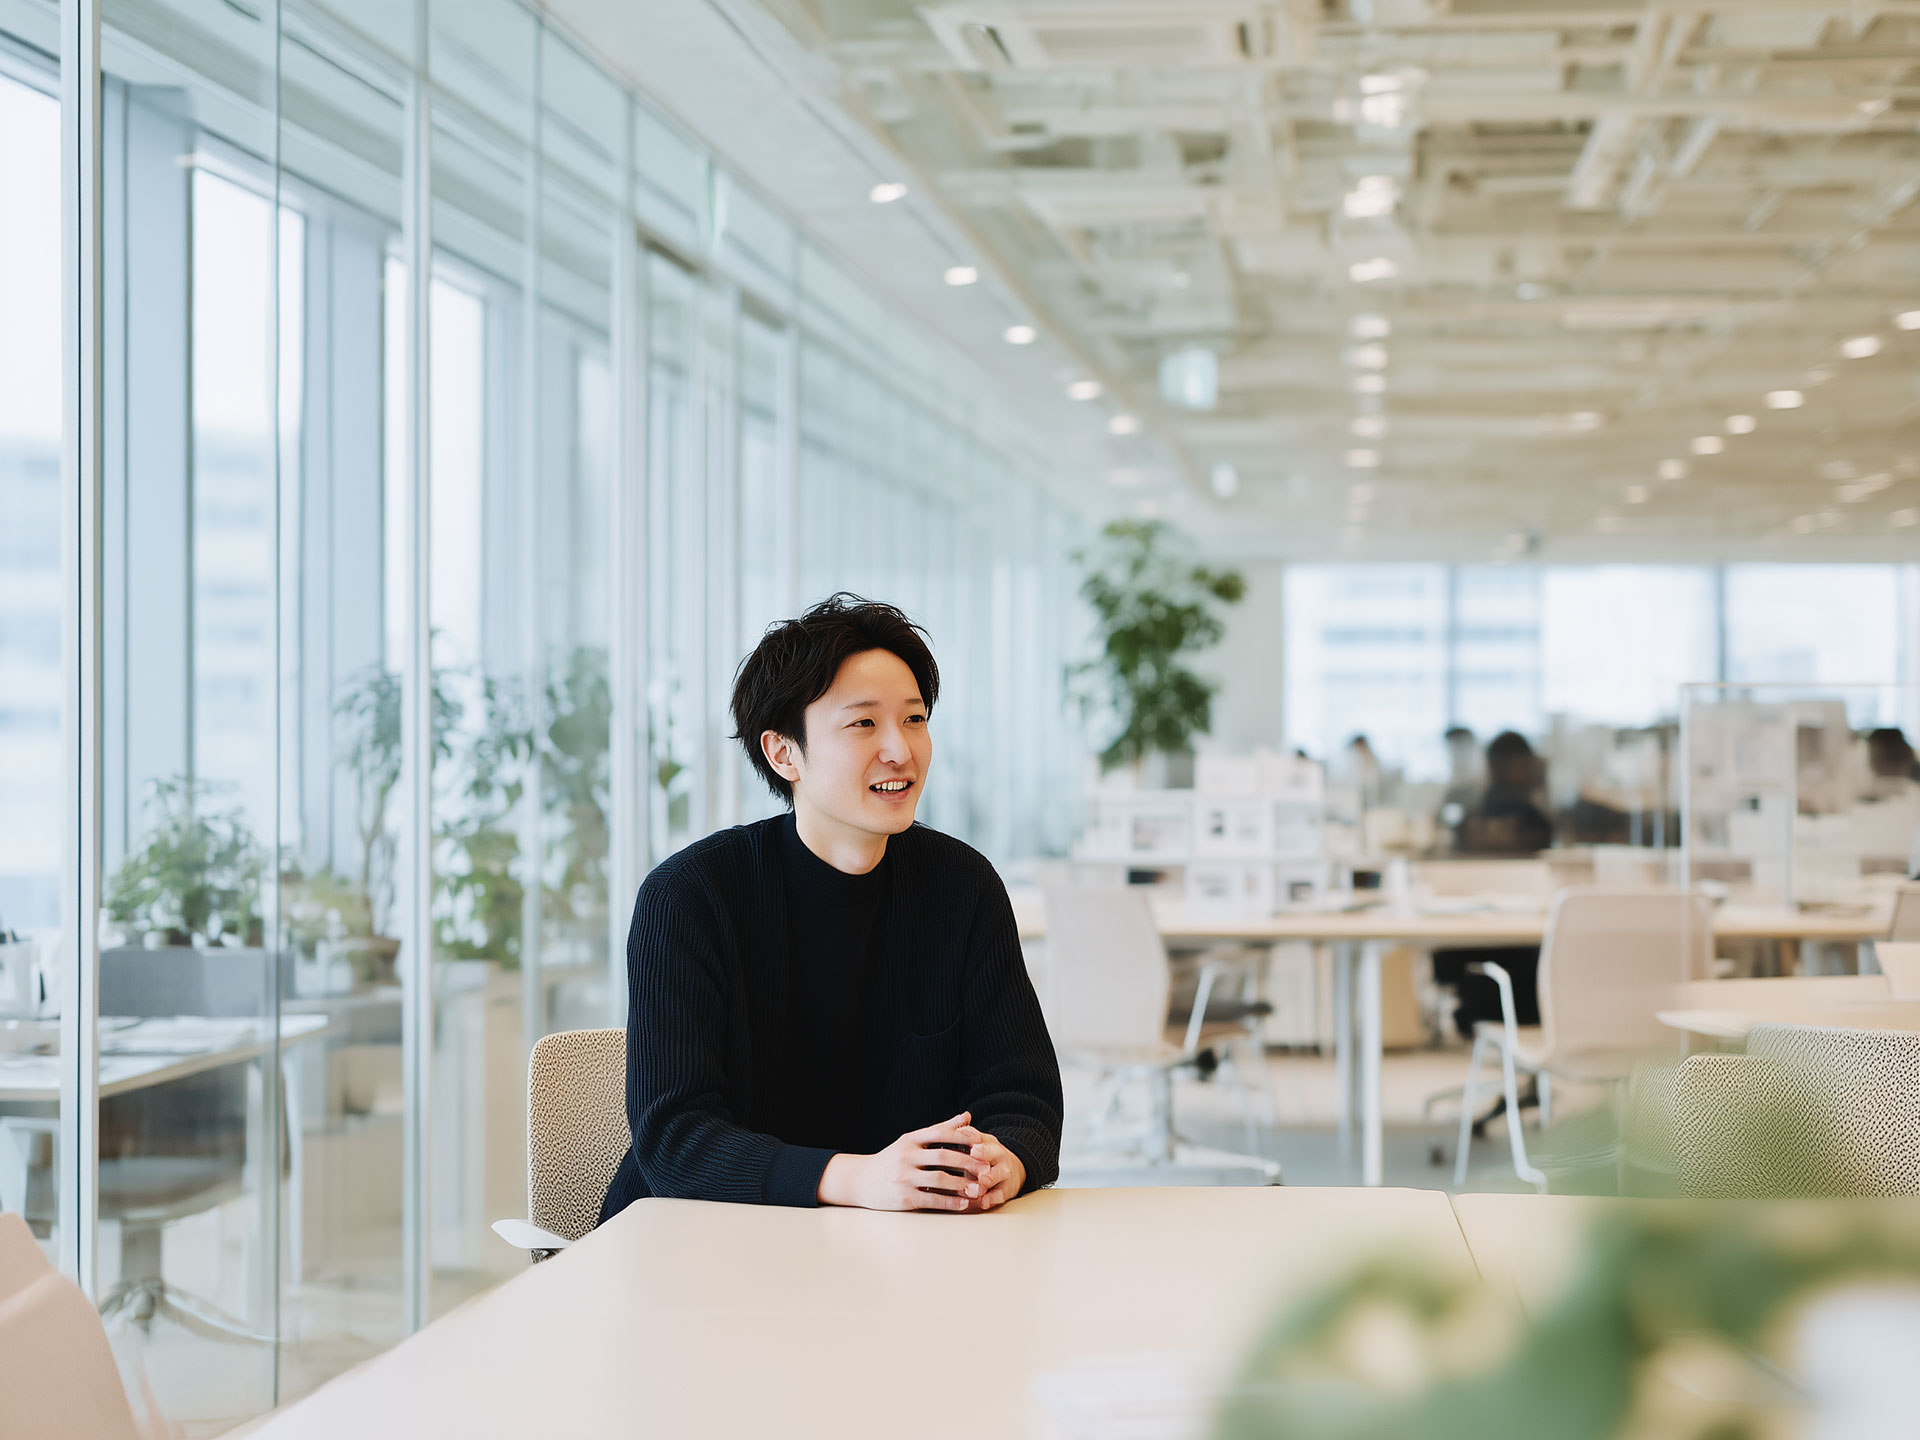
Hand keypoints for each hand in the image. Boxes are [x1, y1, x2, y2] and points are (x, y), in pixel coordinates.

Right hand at [816, 1112, 993, 1211]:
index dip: (963, 1136)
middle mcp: (906, 1156)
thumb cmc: (891, 1160)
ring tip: (979, 1188)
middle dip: (968, 1161)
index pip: (940, 1133)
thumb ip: (940, 1129)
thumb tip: (967, 1116)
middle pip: (943, 1156)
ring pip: (939, 1179)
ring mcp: (904, 1177)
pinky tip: (963, 1204)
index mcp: (910, 1139)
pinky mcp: (904, 1198)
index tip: (982, 1142)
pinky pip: (931, 1199)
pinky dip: (950, 1202)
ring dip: (962, 1184)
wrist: (860, 1181)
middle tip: (987, 1167)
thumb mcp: (911, 1141)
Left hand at [955, 1123, 1024, 1211]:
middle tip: (974, 1152)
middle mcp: (998, 1156)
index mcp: (988, 1143)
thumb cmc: (988, 1157)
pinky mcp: (1006, 1190)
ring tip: (982, 1181)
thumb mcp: (980, 1144)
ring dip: (989, 1177)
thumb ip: (968, 1137)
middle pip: (992, 1152)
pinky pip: (1000, 1195)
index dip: (973, 1136)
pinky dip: (991, 1198)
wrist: (1012, 1171)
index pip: (980, 1137)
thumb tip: (958, 1127)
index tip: (965, 1133)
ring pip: (998, 1174)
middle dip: (984, 1152)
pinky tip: (983, 1202)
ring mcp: (1003, 1173)